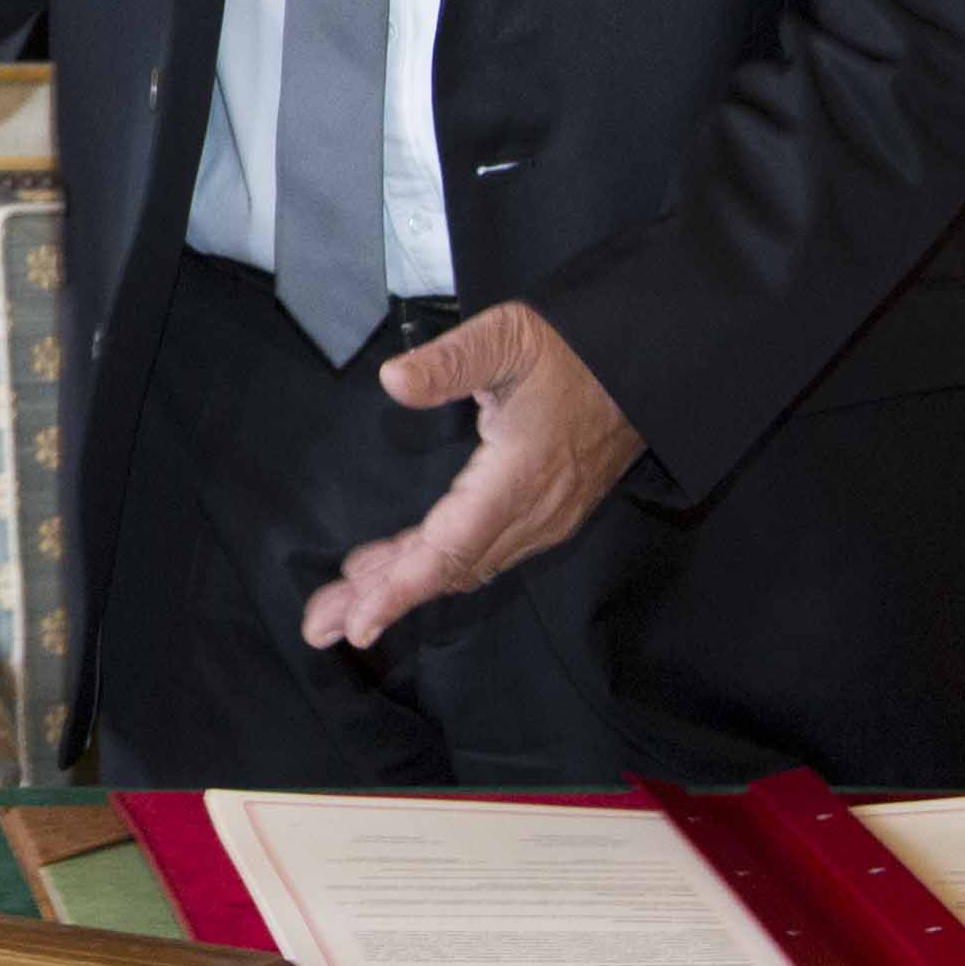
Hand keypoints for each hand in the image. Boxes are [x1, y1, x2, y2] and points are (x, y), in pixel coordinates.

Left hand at [302, 302, 641, 651]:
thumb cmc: (571, 351)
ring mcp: (541, 521)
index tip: (359, 623)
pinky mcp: (543, 518)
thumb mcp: (507, 337)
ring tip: (340, 605)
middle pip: (448, 571)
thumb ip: (450, 361)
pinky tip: (390, 568)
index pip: (452, 547)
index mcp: (518, 476)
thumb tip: (393, 380)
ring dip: (402, 587)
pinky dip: (431, 567)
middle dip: (383, 601)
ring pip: (462, 568)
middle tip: (320, 627)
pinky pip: (479, 554)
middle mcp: (532, 513)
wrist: (644, 370)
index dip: (402, 588)